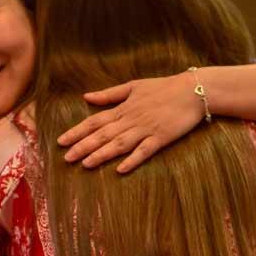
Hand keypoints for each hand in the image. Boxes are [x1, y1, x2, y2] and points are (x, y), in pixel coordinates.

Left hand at [57, 72, 203, 172]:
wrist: (194, 90)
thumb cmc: (163, 87)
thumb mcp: (133, 86)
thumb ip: (109, 94)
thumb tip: (86, 96)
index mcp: (123, 108)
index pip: (95, 121)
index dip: (77, 131)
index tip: (61, 141)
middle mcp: (131, 119)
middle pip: (103, 134)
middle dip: (83, 146)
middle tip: (66, 158)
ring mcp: (146, 129)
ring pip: (120, 144)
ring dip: (102, 154)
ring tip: (86, 164)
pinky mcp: (162, 138)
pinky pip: (145, 151)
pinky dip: (133, 160)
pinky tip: (120, 169)